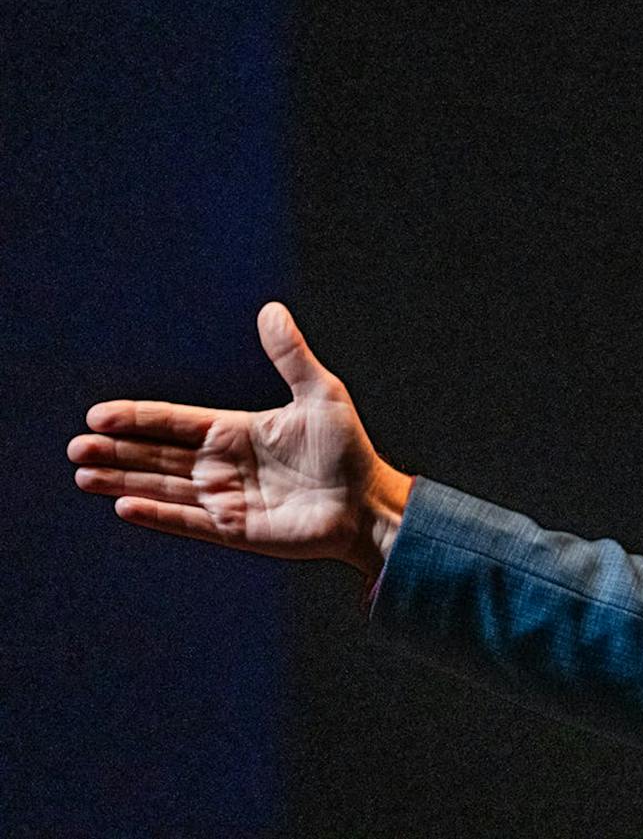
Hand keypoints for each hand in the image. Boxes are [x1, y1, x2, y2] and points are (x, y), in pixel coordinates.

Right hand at [68, 303, 411, 576]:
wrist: (367, 503)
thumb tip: (271, 309)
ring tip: (83, 475)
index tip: (98, 414)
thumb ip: (290, 355)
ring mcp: (226, 500)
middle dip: (116, 451)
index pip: (174, 423)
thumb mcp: (320, 394)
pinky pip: (188, 521)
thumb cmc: (348, 450)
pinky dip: (157, 514)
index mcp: (236, 431)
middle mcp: (223, 465)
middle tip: (76, 448)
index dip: (136, 418)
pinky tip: (125, 506)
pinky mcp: (235, 530)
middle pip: (158, 456)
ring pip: (163, 487)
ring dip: (124, 481)